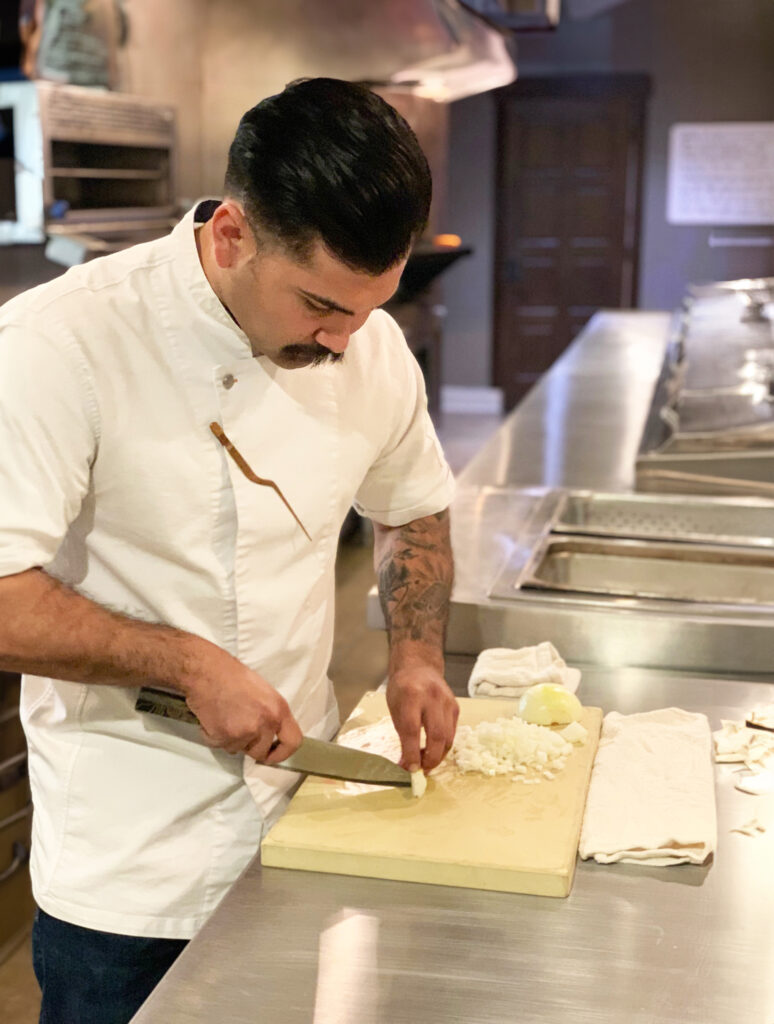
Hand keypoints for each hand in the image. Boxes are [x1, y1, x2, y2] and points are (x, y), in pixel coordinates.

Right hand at [183, 650, 301, 763]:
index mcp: (278, 710)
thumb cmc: (232, 675)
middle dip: (249, 745)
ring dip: (230, 739)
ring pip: (238, 749)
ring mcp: (243, 732)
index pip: (292, 741)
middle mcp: (264, 724)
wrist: (206, 671)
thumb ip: (270, 714)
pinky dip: (213, 736)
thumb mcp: (263, 691)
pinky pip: (219, 745)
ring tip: (224, 716)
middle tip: (239, 728)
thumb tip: (268, 733)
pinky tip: (212, 718)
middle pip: (260, 751)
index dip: (282, 753)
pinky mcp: (223, 737)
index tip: (273, 755)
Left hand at [386, 665, 458, 772]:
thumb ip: (402, 735)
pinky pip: (452, 732)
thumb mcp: (394, 708)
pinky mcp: (455, 707)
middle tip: (422, 771)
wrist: (419, 667)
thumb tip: (407, 765)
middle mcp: (432, 697)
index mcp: (411, 695)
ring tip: (427, 763)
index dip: (412, 753)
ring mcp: (447, 701)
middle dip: (430, 759)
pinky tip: (434, 750)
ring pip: (448, 737)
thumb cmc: (402, 688)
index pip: (412, 730)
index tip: (409, 769)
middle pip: (436, 735)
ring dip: (438, 756)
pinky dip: (443, 746)